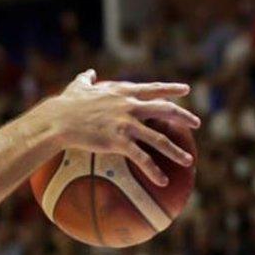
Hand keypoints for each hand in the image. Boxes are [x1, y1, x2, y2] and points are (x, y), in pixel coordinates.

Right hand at [40, 69, 199, 184]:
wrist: (57, 120)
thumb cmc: (64, 105)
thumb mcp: (77, 87)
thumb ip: (86, 79)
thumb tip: (88, 73)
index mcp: (123, 92)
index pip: (154, 89)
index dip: (171, 89)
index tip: (186, 90)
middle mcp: (130, 106)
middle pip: (165, 110)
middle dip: (184, 117)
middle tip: (197, 123)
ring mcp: (126, 124)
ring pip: (159, 139)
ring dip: (175, 151)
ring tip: (188, 161)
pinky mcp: (119, 141)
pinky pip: (141, 158)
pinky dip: (153, 170)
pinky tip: (162, 181)